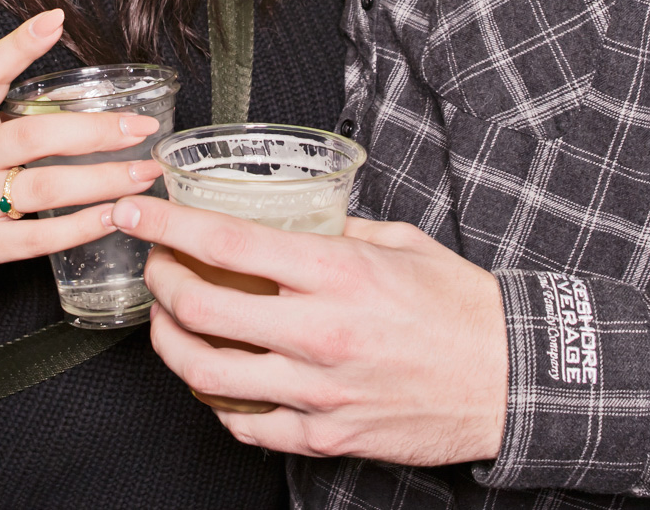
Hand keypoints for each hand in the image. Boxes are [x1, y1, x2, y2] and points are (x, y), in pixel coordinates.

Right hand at [0, 11, 162, 295]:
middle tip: (140, 126)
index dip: (18, 45)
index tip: (55, 19)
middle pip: (35, 136)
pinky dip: (82, 227)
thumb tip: (79, 101)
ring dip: (103, 180)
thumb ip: (5, 118)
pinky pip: (38, 236)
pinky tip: (114, 216)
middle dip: (95, 131)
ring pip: (46, 186)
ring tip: (143, 173)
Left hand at [111, 195, 507, 464]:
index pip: (227, 242)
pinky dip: (214, 398)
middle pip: (200, 307)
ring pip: (206, 373)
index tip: (137, 211)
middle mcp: (319, 333)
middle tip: (153, 263)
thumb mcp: (400, 244)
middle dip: (158, 280)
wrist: (512, 381)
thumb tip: (293, 217)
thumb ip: (338, 231)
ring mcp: (317, 393)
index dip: (168, 225)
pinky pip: (244, 423)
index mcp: (338, 273)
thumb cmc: (461, 309)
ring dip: (170, 342)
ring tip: (166, 320)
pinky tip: (212, 374)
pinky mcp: (323, 437)